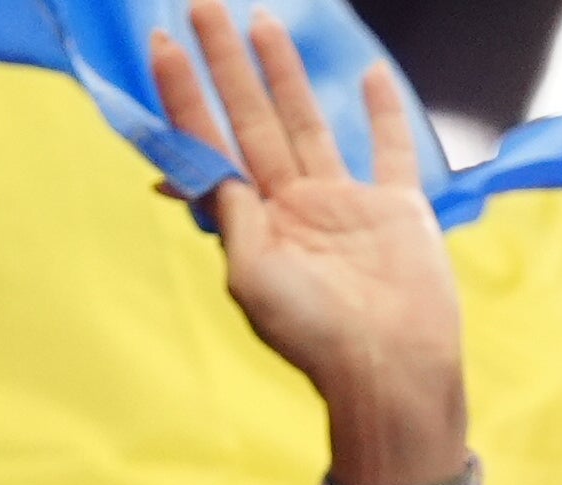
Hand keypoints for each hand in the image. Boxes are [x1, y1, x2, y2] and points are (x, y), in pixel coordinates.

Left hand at [149, 6, 465, 484]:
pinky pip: (391, 151)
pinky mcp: (399, 211)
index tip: (162, 42)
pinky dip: (384, 115)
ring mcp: (348, 203)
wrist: (392, 372)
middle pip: (253, 118)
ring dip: (286, 72)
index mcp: (255, 219)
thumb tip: (200, 165)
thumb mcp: (251, 274)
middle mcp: (296, 203)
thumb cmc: (315, 335)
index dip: (184, 92)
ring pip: (309, 122)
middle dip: (226, 62)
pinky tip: (370, 76)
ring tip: (264, 22)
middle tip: (203, 6)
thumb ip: (228, 212)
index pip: (211, 141)